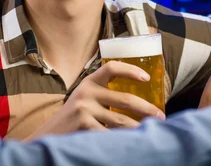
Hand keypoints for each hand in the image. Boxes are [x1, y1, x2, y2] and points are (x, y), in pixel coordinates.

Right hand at [25, 61, 164, 140]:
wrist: (51, 133)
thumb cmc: (74, 115)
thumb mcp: (85, 97)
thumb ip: (103, 93)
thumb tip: (138, 101)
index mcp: (89, 82)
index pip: (111, 68)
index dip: (130, 70)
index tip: (147, 78)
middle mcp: (87, 93)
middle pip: (125, 99)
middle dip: (147, 109)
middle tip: (160, 116)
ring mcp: (85, 111)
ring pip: (122, 120)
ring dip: (140, 127)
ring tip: (151, 131)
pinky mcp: (84, 127)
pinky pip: (111, 135)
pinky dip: (123, 140)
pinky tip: (131, 142)